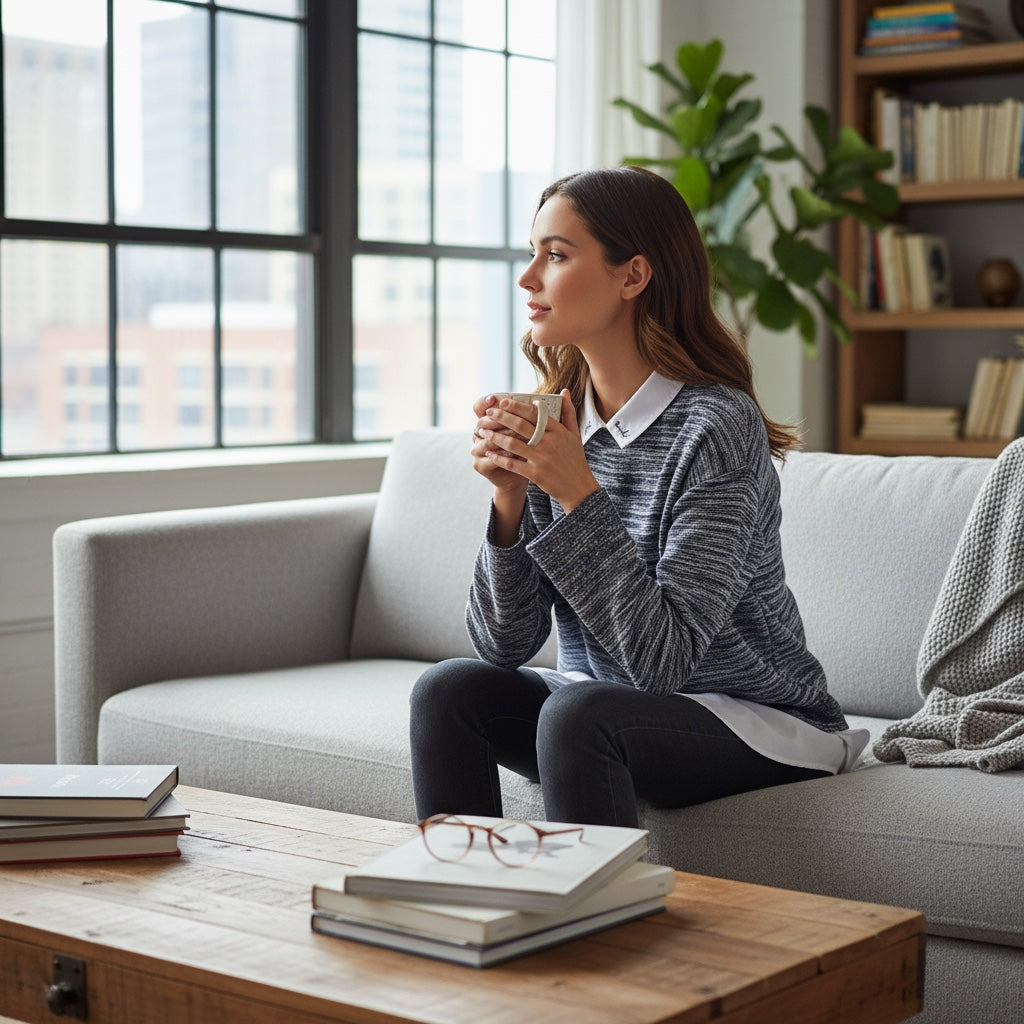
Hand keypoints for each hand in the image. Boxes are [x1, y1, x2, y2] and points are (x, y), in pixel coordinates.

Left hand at [477, 390, 598, 512]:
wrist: (578, 487)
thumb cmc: (575, 459)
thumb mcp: (575, 434)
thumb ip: (568, 412)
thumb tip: (564, 391)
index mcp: (558, 431)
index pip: (534, 413)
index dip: (516, 406)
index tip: (503, 401)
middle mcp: (549, 443)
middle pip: (520, 425)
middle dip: (501, 417)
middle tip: (488, 412)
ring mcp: (541, 459)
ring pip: (512, 444)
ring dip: (495, 436)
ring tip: (482, 431)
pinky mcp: (535, 474)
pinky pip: (512, 464)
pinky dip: (498, 458)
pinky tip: (489, 452)